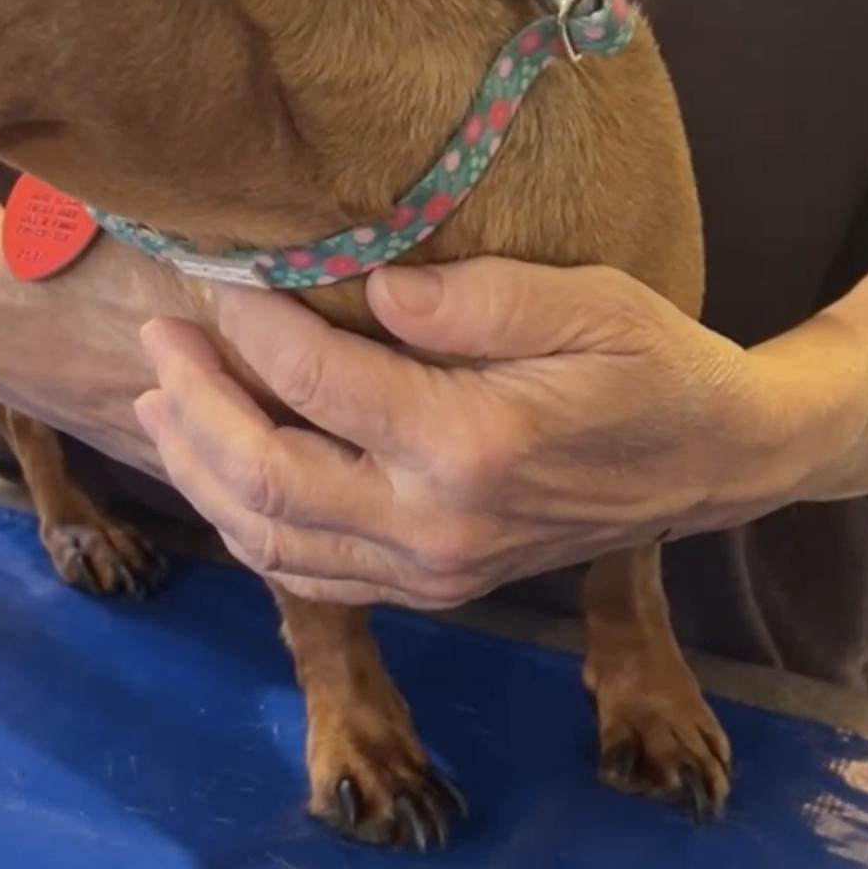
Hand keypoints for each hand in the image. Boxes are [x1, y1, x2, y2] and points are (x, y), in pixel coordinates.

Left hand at [136, 259, 809, 609]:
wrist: (709, 463)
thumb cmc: (650, 367)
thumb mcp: (589, 304)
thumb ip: (478, 300)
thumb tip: (373, 288)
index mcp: (472, 445)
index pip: (320, 383)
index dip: (253, 328)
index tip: (222, 279)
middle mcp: (437, 525)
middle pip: (268, 479)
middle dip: (196, 405)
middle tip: (158, 342)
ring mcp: (430, 571)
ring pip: (273, 542)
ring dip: (200, 473)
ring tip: (158, 405)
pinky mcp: (431, 589)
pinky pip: (311, 577)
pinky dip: (247, 531)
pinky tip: (216, 477)